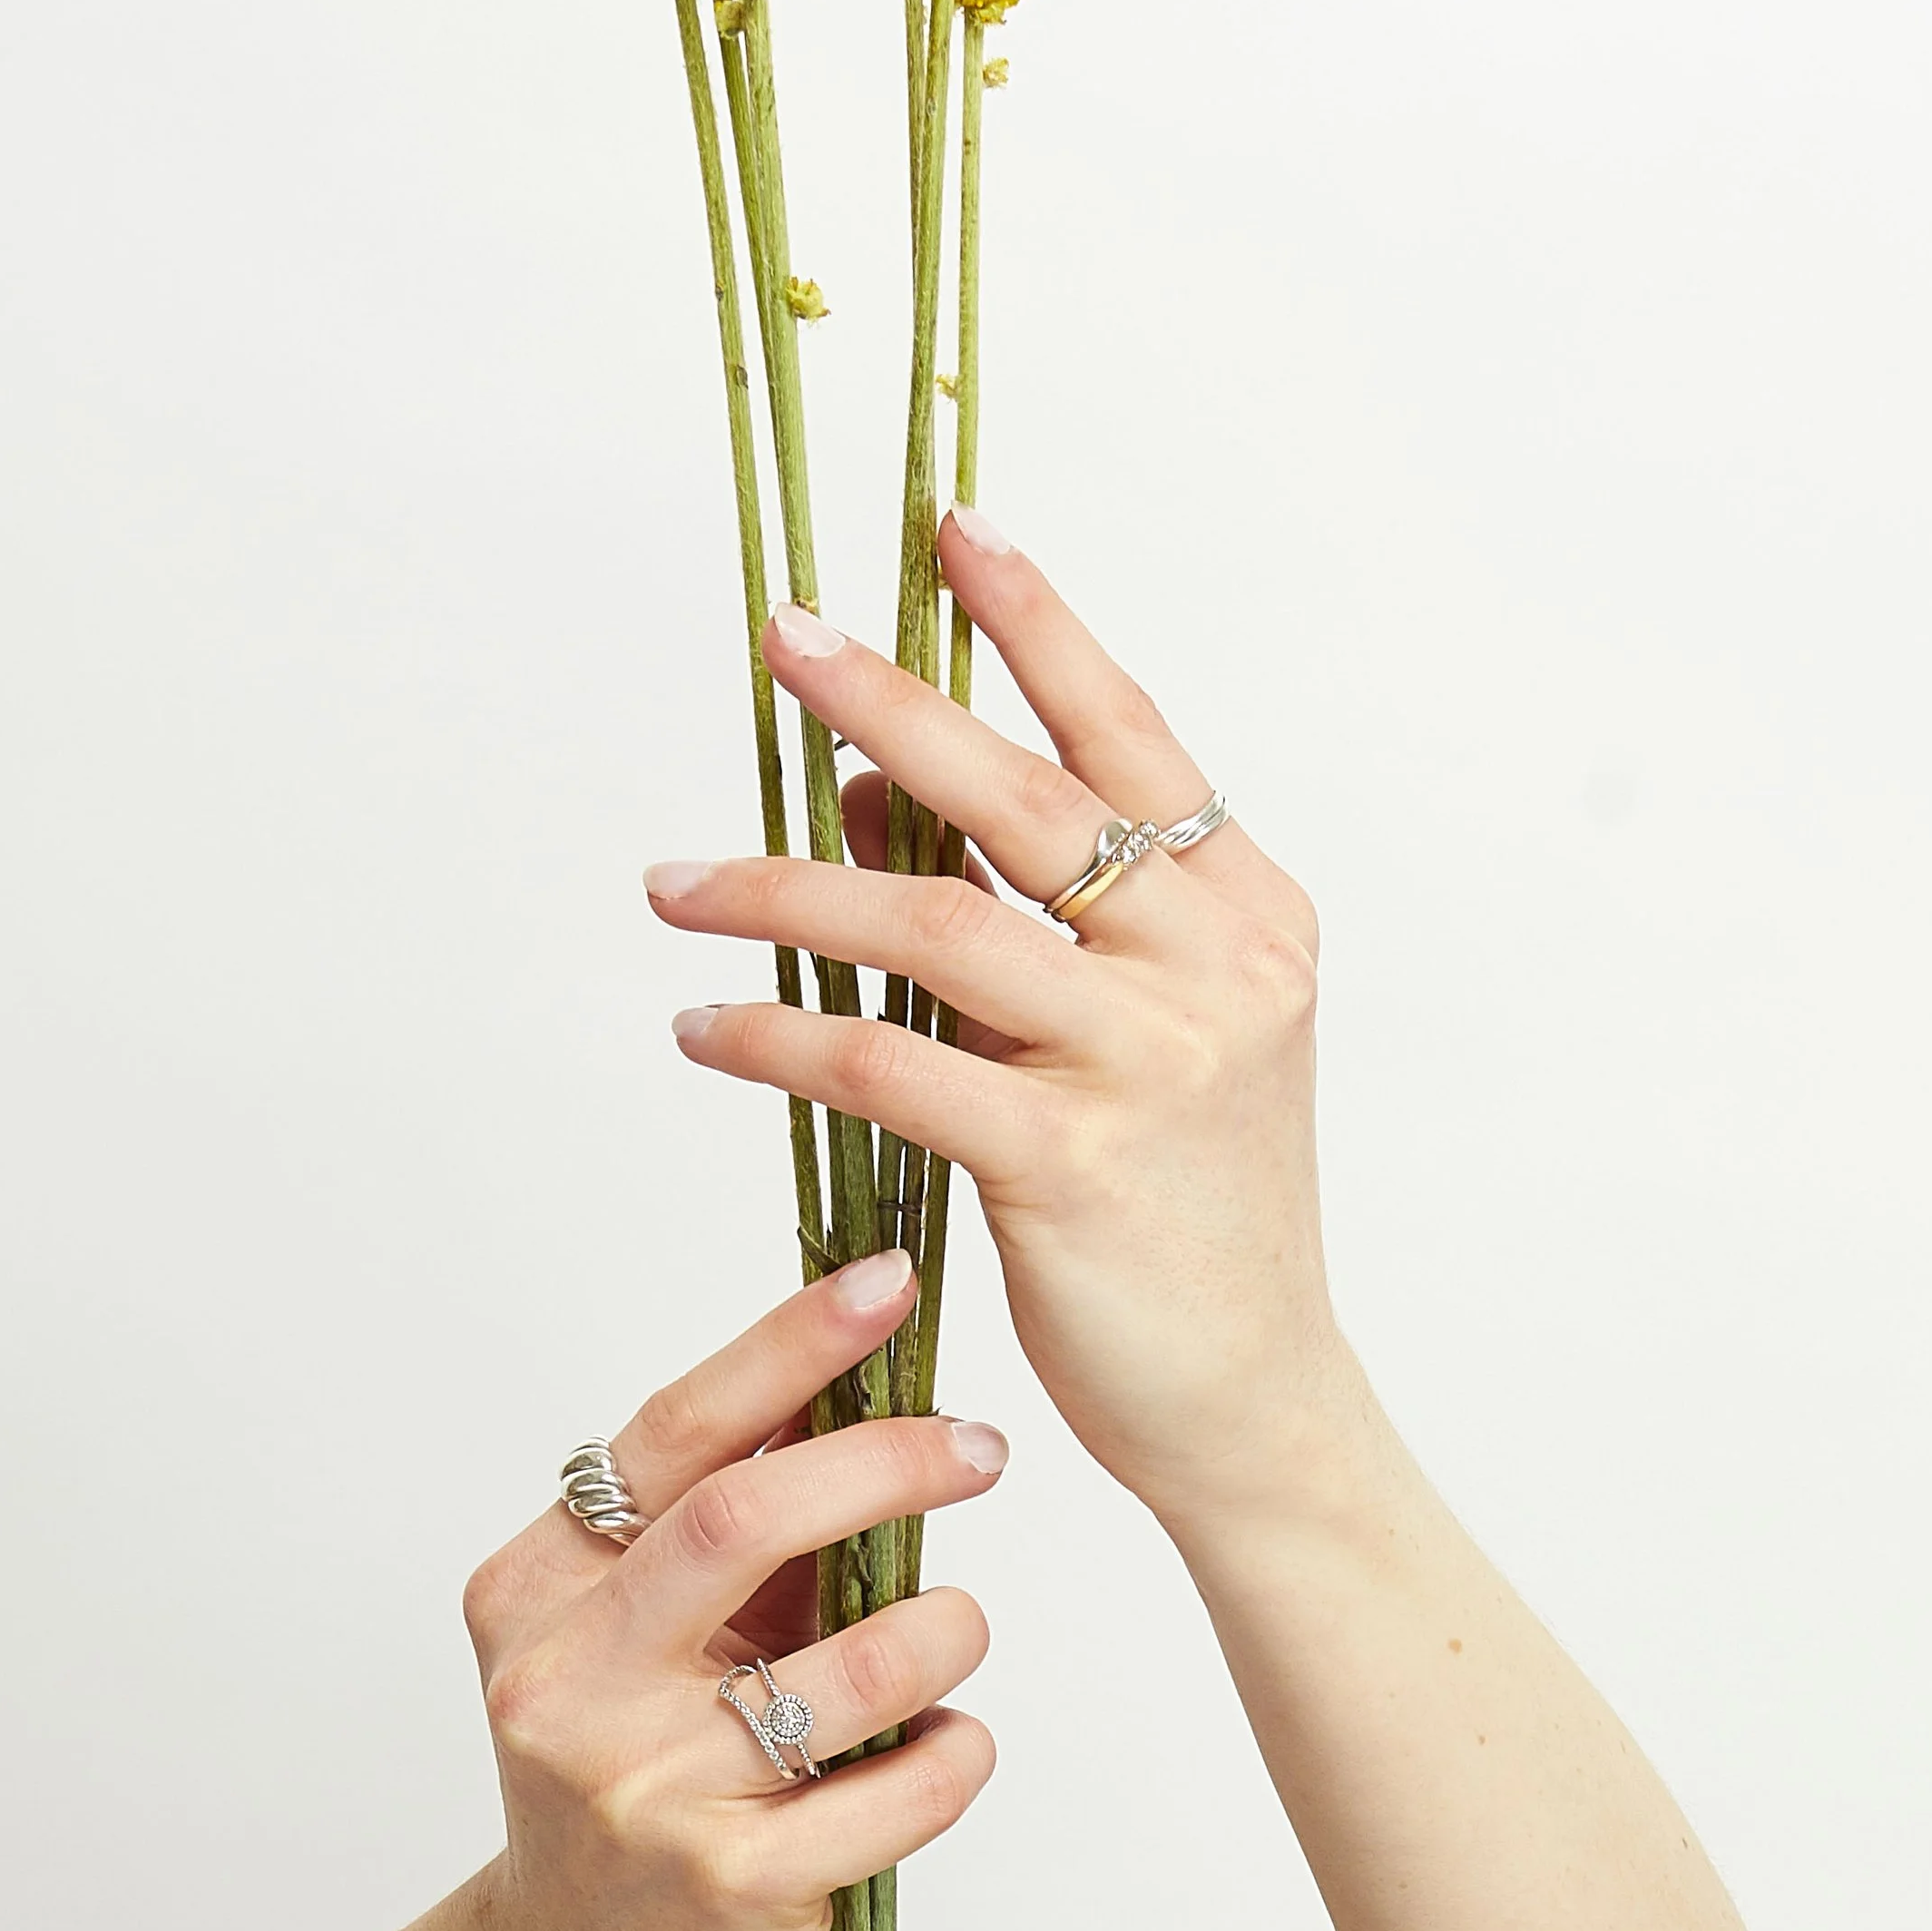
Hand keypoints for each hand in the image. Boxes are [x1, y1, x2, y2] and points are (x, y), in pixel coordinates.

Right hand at [455, 1253, 1001, 1930]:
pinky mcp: (724, 1892)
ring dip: (942, 1626)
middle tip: (979, 1448)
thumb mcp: (645, 1630)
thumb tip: (859, 1363)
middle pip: (747, 1518)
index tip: (889, 1279)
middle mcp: (570, 1679)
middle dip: (888, 1460)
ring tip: (959, 1626)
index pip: (677, 1432)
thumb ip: (732, 1516)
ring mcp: (642, 1793)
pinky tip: (949, 1742)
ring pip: (846, 1664)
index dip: (792, 1345)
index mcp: (543, 1583)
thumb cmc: (634, 1767)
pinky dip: (952, 1752)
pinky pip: (891, 1793)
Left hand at [650, 506, 1344, 1543]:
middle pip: (1025, 798)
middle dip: (893, 704)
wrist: (1258, 1400)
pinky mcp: (1071, 1167)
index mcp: (1248, 912)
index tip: (951, 530)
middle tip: (786, 634)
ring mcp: (1152, 1063)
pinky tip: (704, 1025)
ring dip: (785, 892)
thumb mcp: (1138, 1030)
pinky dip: (780, 1036)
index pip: (1129, 733)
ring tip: (673, 883)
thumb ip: (1022, 912)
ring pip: (935, 927)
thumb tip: (866, 794)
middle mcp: (1217, 966)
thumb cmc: (1188, 1203)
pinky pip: (889, 1068)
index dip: (1038, 625)